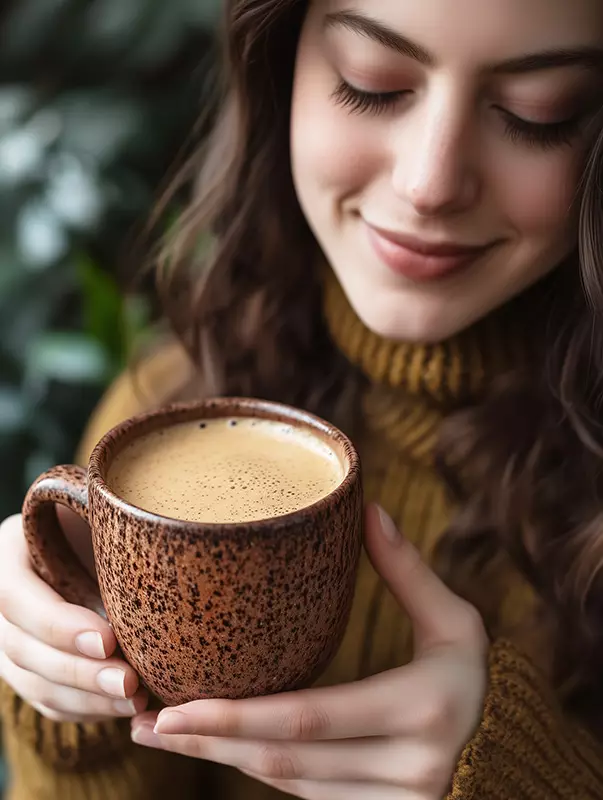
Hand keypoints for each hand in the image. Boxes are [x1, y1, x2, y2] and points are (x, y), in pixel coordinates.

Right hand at [0, 513, 146, 722]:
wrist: (93, 540)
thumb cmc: (104, 517)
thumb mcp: (95, 507)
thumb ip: (101, 516)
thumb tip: (144, 530)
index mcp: (8, 553)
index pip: (16, 598)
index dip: (58, 624)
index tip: (109, 640)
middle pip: (23, 649)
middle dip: (79, 672)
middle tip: (130, 682)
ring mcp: (9, 639)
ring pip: (34, 682)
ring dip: (86, 699)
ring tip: (136, 700)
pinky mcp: (29, 668)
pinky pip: (48, 701)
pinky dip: (86, 710)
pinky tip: (124, 708)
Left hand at [131, 505, 487, 798]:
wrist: (507, 753)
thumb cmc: (476, 680)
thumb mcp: (456, 623)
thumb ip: (409, 571)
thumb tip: (368, 511)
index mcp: (420, 711)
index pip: (309, 719)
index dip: (237, 717)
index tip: (174, 706)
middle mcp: (405, 770)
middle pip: (284, 761)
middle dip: (210, 743)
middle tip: (148, 723)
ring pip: (286, 785)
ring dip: (225, 760)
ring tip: (169, 734)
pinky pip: (302, 794)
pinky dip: (258, 769)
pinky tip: (224, 746)